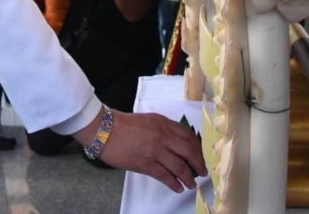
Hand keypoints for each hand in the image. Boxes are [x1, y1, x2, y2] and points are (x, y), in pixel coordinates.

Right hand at [76, 110, 205, 192]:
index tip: (201, 155)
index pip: (188, 135)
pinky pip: (165, 176)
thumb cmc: (124, 124)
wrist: (105, 130)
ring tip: (191, 185)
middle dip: (199, 163)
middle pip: (189, 151)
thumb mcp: (149, 119)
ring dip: (188, 177)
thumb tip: (176, 141)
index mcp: (164, 124)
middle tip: (203, 171)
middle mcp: (163, 136)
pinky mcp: (146, 164)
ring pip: (179, 166)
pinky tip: (178, 188)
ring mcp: (155, 151)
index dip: (197, 147)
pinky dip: (174, 184)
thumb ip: (163, 128)